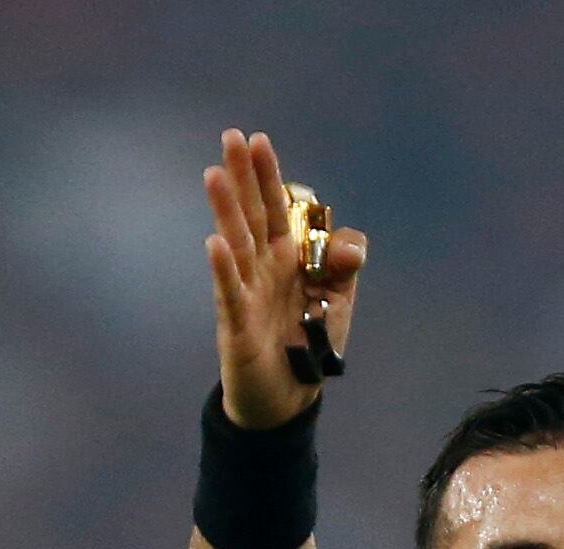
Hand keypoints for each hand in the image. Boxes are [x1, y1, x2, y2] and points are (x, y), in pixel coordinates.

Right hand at [203, 129, 369, 429]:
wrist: (289, 397)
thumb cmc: (310, 341)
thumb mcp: (338, 300)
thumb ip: (345, 267)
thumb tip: (350, 246)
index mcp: (286, 256)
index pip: (276, 208)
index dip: (269, 176)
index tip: (258, 140)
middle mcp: (262, 267)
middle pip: (250, 215)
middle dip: (242, 177)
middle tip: (229, 137)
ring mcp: (245, 293)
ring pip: (235, 245)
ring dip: (225, 210)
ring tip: (214, 175)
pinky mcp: (237, 325)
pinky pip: (229, 293)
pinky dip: (224, 270)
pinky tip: (214, 243)